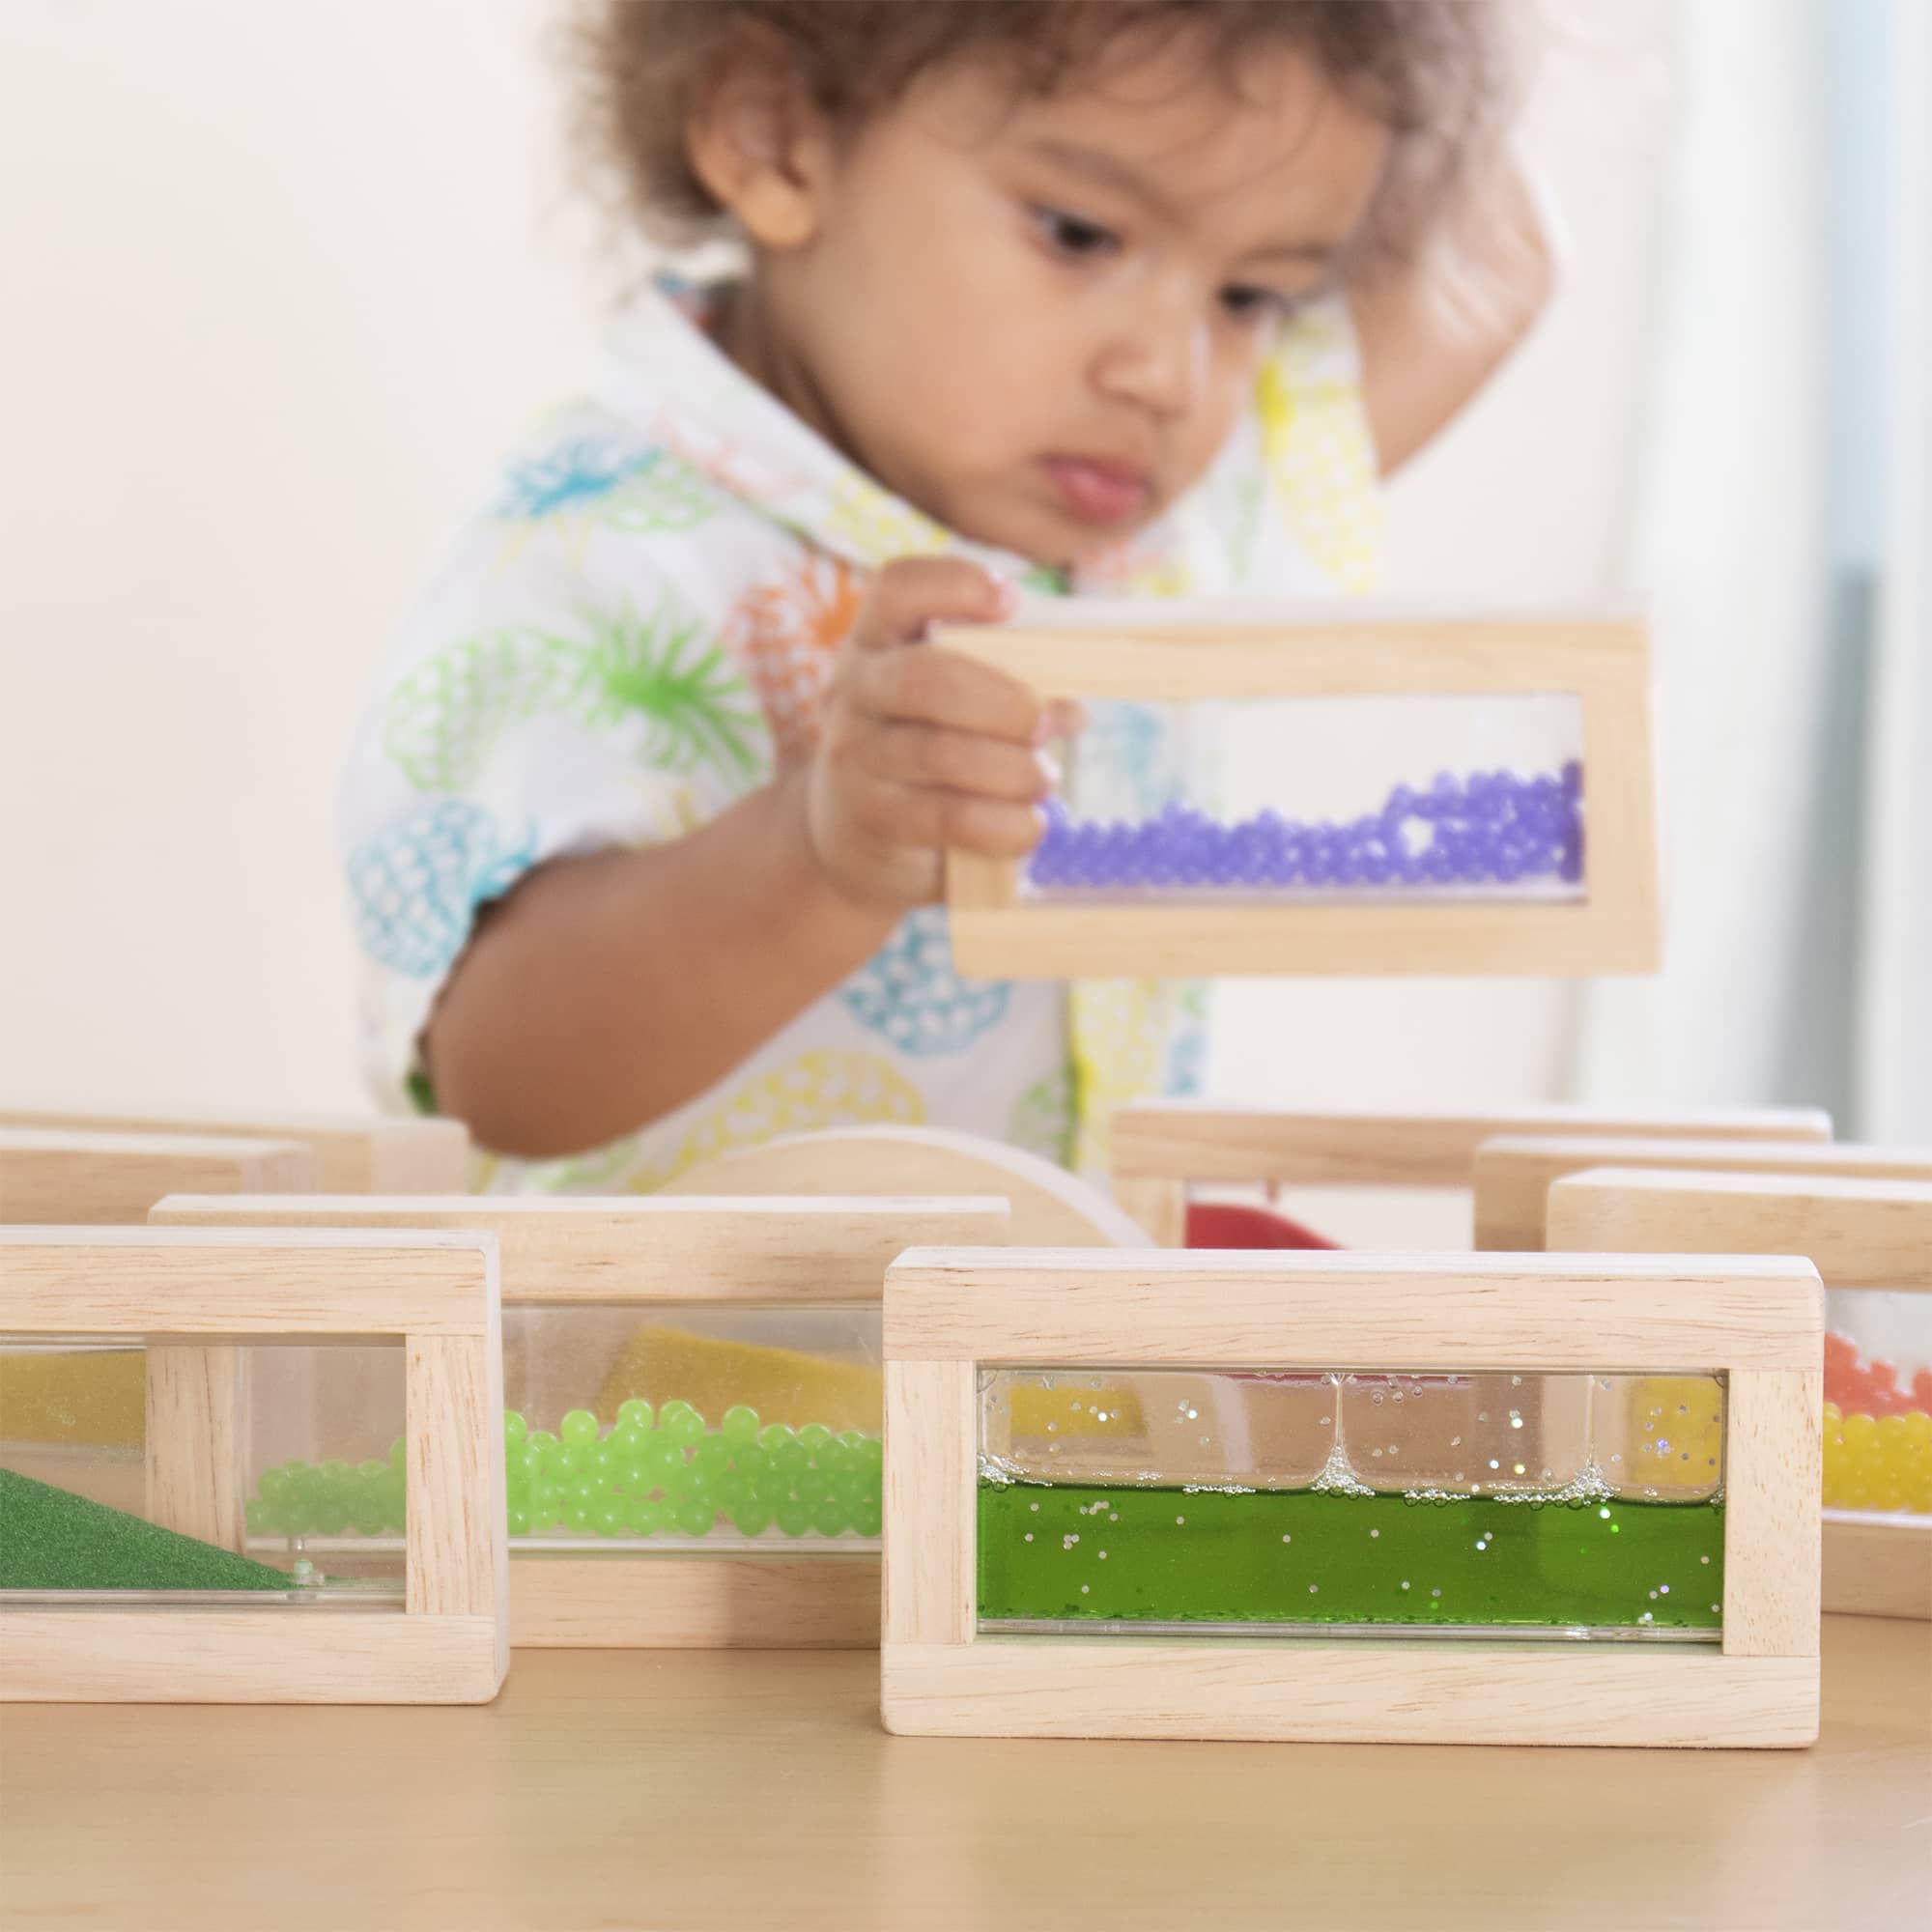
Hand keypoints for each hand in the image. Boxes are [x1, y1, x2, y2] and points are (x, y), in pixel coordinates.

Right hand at [803, 557, 1081, 909]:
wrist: (856, 835)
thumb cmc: (925, 751)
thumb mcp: (953, 706)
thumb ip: (1008, 690)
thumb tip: (1072, 708)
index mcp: (877, 642)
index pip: (895, 589)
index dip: (953, 584)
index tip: (1011, 600)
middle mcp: (855, 691)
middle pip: (925, 678)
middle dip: (1003, 701)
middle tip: (1045, 724)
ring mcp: (855, 756)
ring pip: (944, 754)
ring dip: (1014, 769)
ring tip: (1044, 780)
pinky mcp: (872, 818)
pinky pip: (952, 817)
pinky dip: (1007, 823)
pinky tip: (1029, 823)